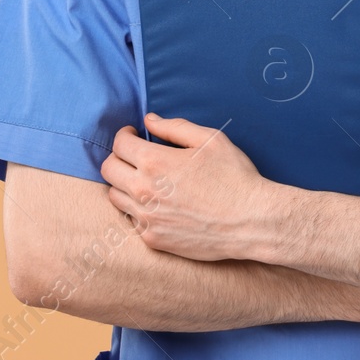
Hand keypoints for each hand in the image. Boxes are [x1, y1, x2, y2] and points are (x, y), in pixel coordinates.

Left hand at [101, 113, 278, 261]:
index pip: (119, 144)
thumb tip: (149, 120)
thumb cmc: (234, 177)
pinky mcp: (152, 239)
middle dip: (119, 156)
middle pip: (109, 169)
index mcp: (155, 162)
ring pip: (115, 196)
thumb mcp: (211, 140)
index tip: (134, 134)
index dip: (125, 135)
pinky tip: (158, 203)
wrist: (250, 222)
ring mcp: (146, 218)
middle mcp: (143, 191)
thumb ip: (175, 127)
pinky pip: (131, 219)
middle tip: (135, 155)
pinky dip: (138, 208)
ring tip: (145, 180)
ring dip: (125, 183)